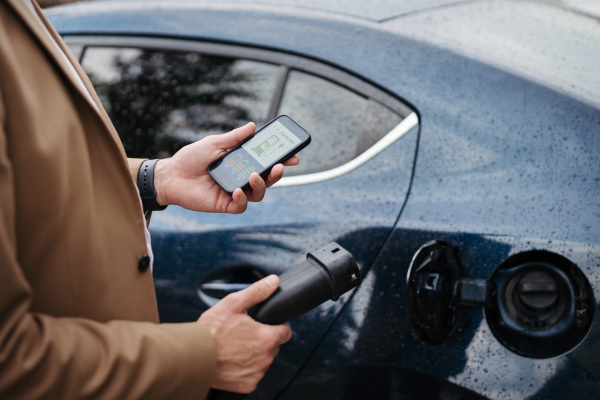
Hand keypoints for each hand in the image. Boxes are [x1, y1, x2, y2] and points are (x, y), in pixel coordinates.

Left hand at [153, 123, 299, 213]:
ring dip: (261, 185)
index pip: (265, 163)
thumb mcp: (214, 143)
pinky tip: (238, 190)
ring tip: (254, 176)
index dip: (280, 160)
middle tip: (278, 166)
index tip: (292, 156)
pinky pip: (241, 205)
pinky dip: (243, 199)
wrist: (171, 175)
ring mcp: (234, 192)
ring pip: (257, 194)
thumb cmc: (190, 158)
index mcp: (240, 163)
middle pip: (266, 180)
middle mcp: (241, 178)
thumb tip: (252, 126)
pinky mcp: (225, 204)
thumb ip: (234, 137)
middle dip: (276, 174)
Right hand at [197, 275, 292, 393]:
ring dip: (254, 354)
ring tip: (234, 346)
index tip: (264, 325)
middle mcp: (265, 358)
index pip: (286, 332)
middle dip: (262, 339)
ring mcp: (257, 373)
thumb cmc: (211, 331)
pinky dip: (245, 369)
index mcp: (267, 338)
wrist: (192, 356)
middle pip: (273, 346)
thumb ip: (257, 292)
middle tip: (243, 334)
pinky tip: (231, 360)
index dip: (276, 326)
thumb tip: (273, 281)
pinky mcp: (247, 385)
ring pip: (263, 361)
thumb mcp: (233, 303)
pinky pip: (253, 375)